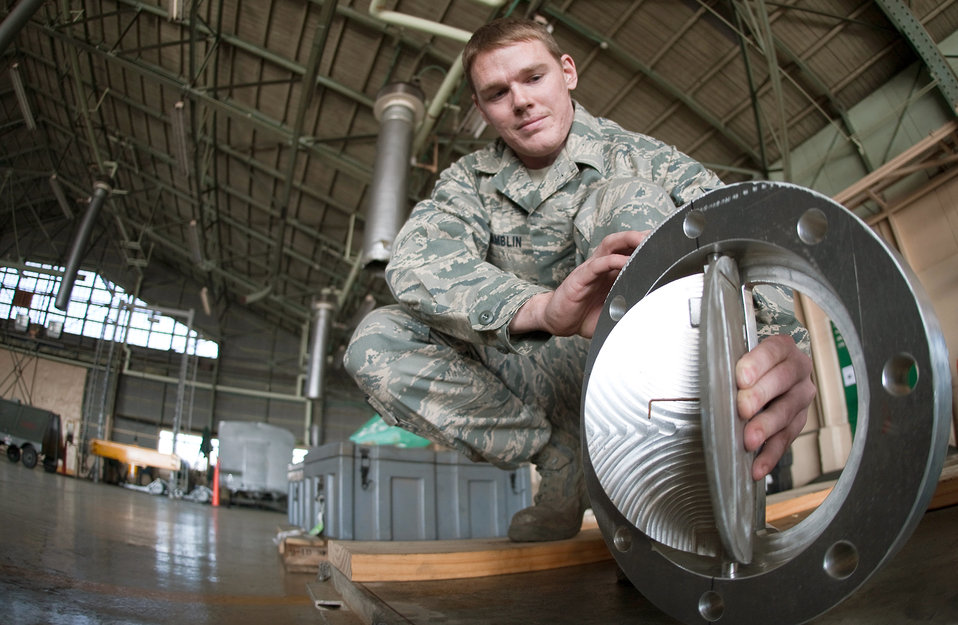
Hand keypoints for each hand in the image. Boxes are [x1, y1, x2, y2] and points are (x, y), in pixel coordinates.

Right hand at [509, 230, 648, 337]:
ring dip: (627, 240)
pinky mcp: (580, 278)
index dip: (648, 245)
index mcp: (613, 272)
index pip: (631, 251)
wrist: (558, 322)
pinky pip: (596, 265)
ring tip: (644, 239)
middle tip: (660, 235)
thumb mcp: (615, 312)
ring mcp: (591, 270)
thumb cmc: (586, 315)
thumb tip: (657, 316)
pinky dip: (611, 260)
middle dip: (641, 235)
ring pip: (610, 246)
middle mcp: (603, 266)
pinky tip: (623, 261)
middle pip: (622, 241)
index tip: (669, 244)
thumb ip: (633, 308)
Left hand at [736, 334, 815, 480]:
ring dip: (766, 428)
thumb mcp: (740, 355)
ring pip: (787, 412)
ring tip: (749, 440)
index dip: (758, 363)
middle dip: (760, 396)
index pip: (773, 351)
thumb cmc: (749, 365)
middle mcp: (797, 370)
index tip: (741, 378)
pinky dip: (770, 455)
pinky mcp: (798, 421)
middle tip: (742, 409)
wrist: (771, 374)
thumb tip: (696, 373)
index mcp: (782, 348)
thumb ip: (727, 362)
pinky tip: (757, 467)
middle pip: (782, 381)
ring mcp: (800, 397)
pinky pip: (786, 440)